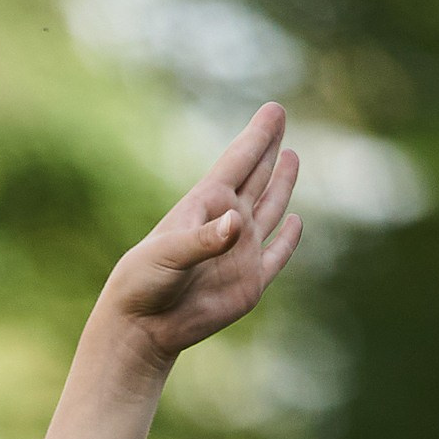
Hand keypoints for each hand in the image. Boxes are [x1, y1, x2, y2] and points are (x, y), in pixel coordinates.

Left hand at [105, 103, 302, 367]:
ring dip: (282, 183)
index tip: (273, 109)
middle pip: (255, 176)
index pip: (238, 162)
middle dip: (268, 147)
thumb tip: (238, 223)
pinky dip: (290, 238)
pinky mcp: (251, 282)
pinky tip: (297, 220)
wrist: (142, 329)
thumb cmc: (144, 284)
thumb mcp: (167, 255)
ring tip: (292, 156)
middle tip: (277, 116)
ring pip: (270, 208)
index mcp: (206, 206)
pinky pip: (278, 254)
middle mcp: (227, 224)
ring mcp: (241, 251)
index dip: (257, 136)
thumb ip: (203, 239)